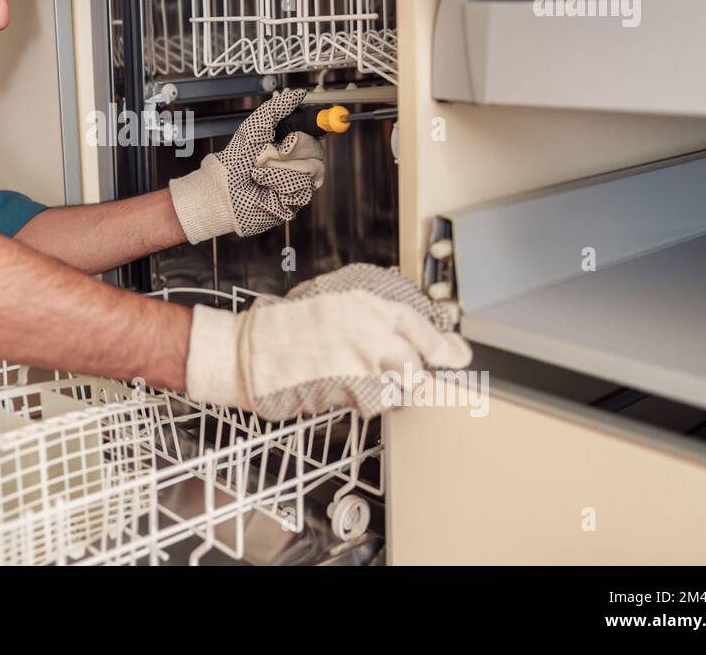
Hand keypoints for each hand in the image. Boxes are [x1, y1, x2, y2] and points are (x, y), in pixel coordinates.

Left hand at [168, 88, 324, 243]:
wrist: (224, 190)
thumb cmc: (235, 161)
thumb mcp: (255, 128)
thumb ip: (276, 108)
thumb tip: (297, 94)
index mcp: (289, 146)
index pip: (314, 133)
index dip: (318, 126)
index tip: (324, 119)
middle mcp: (296, 164)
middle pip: (317, 149)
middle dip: (292, 148)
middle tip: (269, 152)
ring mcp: (298, 183)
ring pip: (312, 168)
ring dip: (282, 167)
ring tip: (262, 172)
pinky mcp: (295, 201)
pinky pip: (301, 185)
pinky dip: (279, 182)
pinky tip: (266, 185)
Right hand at [183, 264, 470, 419]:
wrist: (247, 353)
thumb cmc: (282, 326)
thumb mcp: (330, 300)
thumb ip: (369, 314)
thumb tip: (406, 329)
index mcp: (367, 304)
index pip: (421, 328)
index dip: (443, 345)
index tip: (458, 356)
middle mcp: (370, 333)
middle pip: (416, 366)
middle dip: (411, 376)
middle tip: (397, 376)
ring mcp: (361, 366)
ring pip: (396, 390)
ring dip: (385, 391)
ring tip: (355, 380)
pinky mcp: (349, 394)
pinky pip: (371, 405)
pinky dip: (361, 402)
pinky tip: (337, 390)